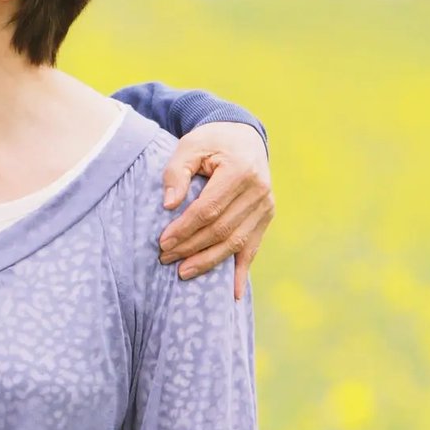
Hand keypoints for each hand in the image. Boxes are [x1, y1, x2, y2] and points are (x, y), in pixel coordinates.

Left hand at [159, 122, 273, 298]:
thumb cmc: (211, 141)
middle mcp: (259, 191)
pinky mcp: (266, 217)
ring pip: (236, 243)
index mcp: (240, 171)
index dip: (185, 228)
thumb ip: (177, 172)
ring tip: (183, 272)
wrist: (243, 136)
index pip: (209, 209)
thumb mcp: (190, 146)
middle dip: (192, 247)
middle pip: (222, 229)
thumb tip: (169, 206)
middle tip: (165, 259)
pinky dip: (241, 272)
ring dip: (209, 261)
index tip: (163, 241)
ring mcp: (266, 206)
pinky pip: (253, 248)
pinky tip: (231, 293)